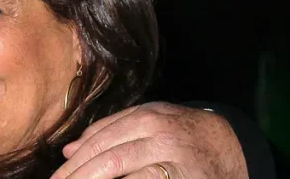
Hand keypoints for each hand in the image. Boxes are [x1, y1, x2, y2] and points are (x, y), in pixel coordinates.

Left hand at [50, 102, 248, 178]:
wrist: (232, 145)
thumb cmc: (181, 132)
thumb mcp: (149, 120)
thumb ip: (109, 129)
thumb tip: (69, 150)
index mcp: (146, 117)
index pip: (99, 140)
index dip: (74, 162)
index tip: (57, 177)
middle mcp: (159, 137)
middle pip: (107, 160)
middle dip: (78, 177)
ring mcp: (173, 160)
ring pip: (123, 175)